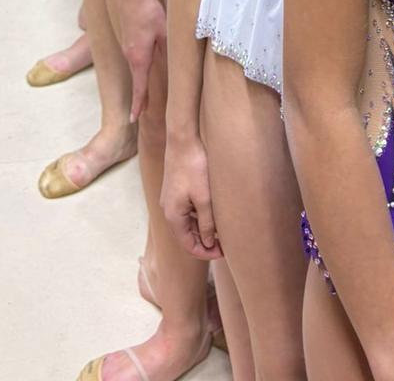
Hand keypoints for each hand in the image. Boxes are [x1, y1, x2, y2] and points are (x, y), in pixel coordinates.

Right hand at [117, 0, 165, 120]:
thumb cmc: (147, 11)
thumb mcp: (166, 32)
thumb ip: (172, 49)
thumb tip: (181, 64)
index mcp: (139, 58)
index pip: (139, 88)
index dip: (138, 105)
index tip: (134, 119)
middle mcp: (130, 54)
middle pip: (137, 80)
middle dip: (140, 96)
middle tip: (142, 112)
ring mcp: (126, 44)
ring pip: (136, 66)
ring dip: (140, 79)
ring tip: (145, 91)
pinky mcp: (127, 35)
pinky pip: (134, 54)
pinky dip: (139, 63)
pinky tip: (145, 59)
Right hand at [161, 134, 222, 259]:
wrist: (183, 140)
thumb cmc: (194, 168)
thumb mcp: (204, 199)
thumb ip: (206, 223)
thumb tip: (209, 243)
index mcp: (173, 216)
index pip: (188, 245)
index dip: (205, 253)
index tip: (223, 252)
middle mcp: (168, 210)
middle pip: (186, 236)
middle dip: (204, 243)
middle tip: (225, 244)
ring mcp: (171, 200)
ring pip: (187, 224)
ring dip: (202, 230)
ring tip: (222, 230)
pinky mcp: (175, 191)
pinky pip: (186, 211)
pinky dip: (198, 217)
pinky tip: (212, 214)